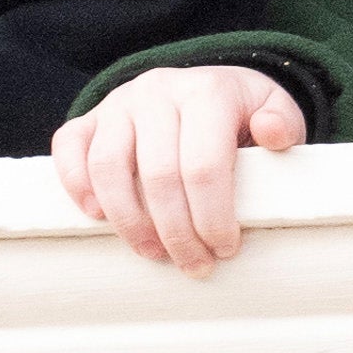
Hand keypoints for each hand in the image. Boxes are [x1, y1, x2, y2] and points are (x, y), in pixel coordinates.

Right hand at [51, 64, 305, 274]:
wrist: (205, 87)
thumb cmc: (241, 114)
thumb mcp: (273, 112)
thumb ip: (283, 123)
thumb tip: (272, 133)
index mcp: (208, 92)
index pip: (205, 164)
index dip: (212, 216)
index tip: (225, 248)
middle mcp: (158, 90)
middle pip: (158, 174)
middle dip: (177, 232)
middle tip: (195, 264)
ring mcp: (119, 102)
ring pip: (109, 167)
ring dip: (129, 222)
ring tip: (154, 253)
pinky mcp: (90, 117)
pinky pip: (69, 148)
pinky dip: (76, 185)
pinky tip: (98, 217)